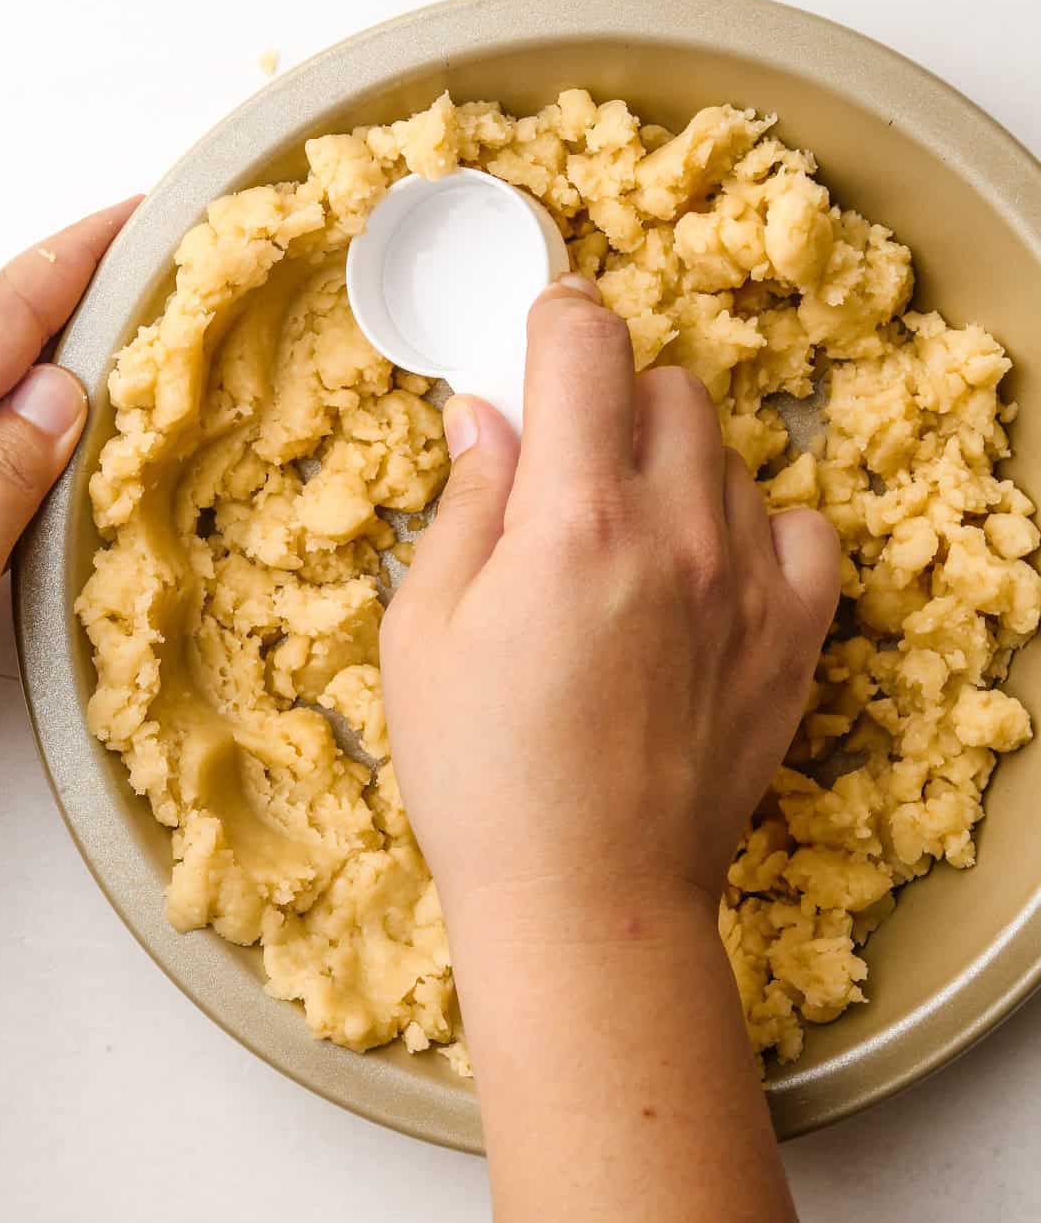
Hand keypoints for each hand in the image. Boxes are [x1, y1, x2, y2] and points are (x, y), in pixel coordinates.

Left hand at [0, 198, 139, 817]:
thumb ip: (4, 467)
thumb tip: (60, 388)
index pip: (2, 308)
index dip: (78, 255)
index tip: (146, 210)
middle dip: (77, 298)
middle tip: (164, 276)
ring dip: (57, 366)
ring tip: (135, 348)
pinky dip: (30, 439)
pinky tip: (65, 450)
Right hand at [381, 281, 913, 1222]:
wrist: (589, 900)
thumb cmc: (484, 778)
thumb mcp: (424, 632)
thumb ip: (464, 506)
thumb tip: (486, 419)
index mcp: (575, 518)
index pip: (585, 340)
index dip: (551, 322)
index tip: (533, 345)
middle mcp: (678, 530)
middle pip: (667, 384)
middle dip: (609, 400)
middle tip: (562, 469)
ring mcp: (749, 582)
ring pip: (727, 452)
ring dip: (673, 463)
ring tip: (625, 540)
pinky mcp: (792, 636)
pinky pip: (799, 528)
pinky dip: (753, 527)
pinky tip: (706, 571)